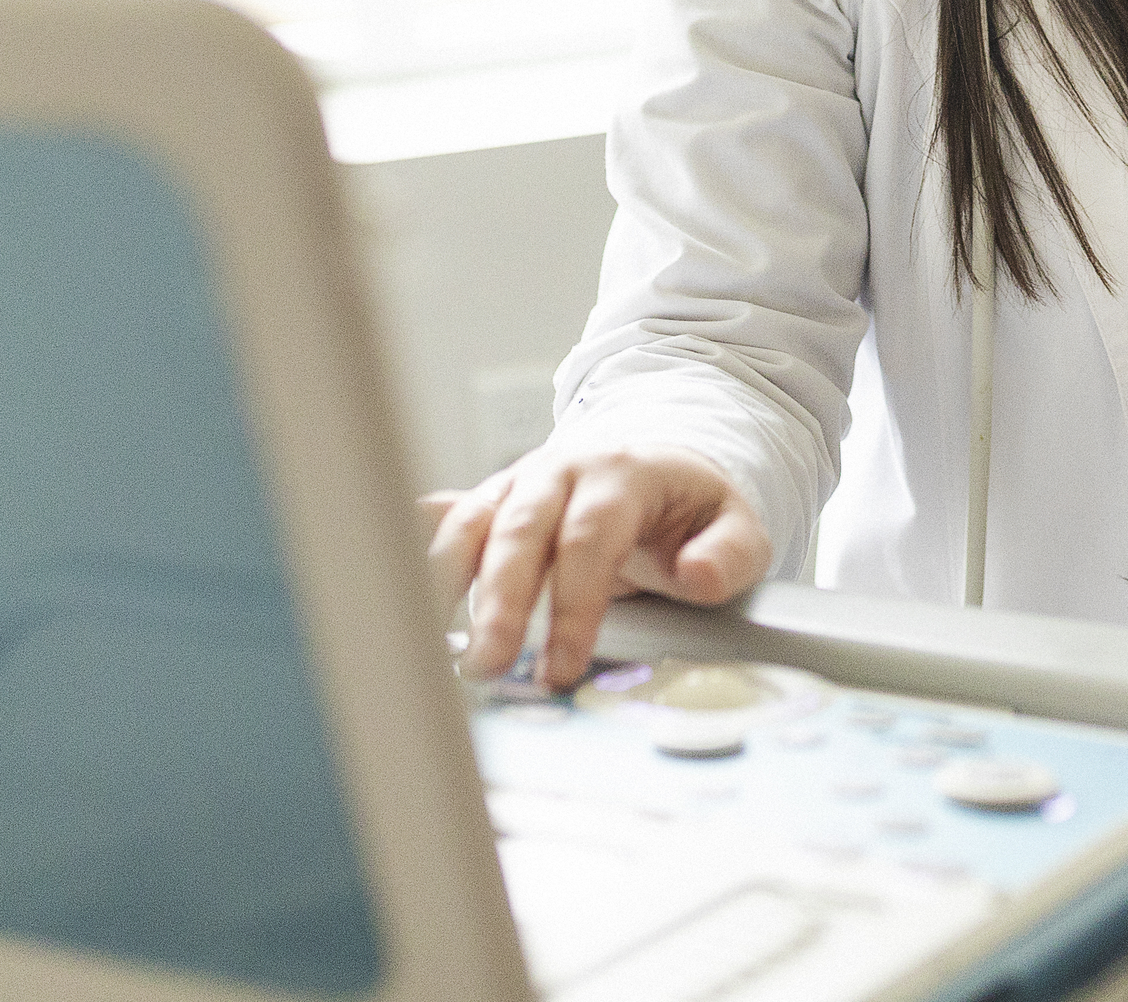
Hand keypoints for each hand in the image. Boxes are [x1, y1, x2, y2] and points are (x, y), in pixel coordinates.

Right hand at [424, 444, 770, 688]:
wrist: (658, 460)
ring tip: (434, 649)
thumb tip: (699, 575)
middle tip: (486, 666)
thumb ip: (730, 554)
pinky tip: (392, 585)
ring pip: (473, 526)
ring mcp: (519, 483)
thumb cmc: (691, 507)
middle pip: (520, 532)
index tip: (561, 664)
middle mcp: (561, 469)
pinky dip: (419, 553)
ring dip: (448, 587)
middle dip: (498, 601)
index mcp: (623, 473)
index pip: (590, 538)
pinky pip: (450, 524)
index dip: (573, 604)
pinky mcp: (492, 503)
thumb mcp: (736, 525)